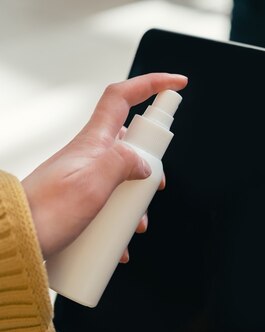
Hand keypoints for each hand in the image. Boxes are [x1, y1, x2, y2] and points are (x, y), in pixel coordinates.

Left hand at [22, 73, 186, 258]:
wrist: (17, 242)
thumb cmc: (46, 214)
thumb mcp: (92, 183)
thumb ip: (123, 163)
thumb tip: (146, 163)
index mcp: (93, 142)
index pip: (123, 97)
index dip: (151, 84)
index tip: (177, 85)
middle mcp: (90, 156)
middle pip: (133, 143)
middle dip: (153, 165)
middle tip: (156, 187)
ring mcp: (86, 178)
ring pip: (126, 178)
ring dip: (138, 201)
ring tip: (137, 224)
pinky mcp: (82, 201)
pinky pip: (112, 205)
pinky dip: (122, 222)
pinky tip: (122, 244)